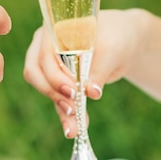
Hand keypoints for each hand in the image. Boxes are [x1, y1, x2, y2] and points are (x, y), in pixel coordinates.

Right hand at [23, 9, 143, 137]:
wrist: (125, 42)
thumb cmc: (117, 36)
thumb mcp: (113, 50)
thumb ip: (100, 69)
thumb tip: (92, 92)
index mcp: (53, 29)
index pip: (43, 54)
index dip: (54, 74)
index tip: (73, 90)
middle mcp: (44, 46)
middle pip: (35, 72)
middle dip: (53, 92)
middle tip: (73, 108)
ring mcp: (49, 64)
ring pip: (45, 89)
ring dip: (59, 108)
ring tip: (73, 129)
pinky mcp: (59, 82)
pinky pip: (58, 99)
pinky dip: (66, 114)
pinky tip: (73, 129)